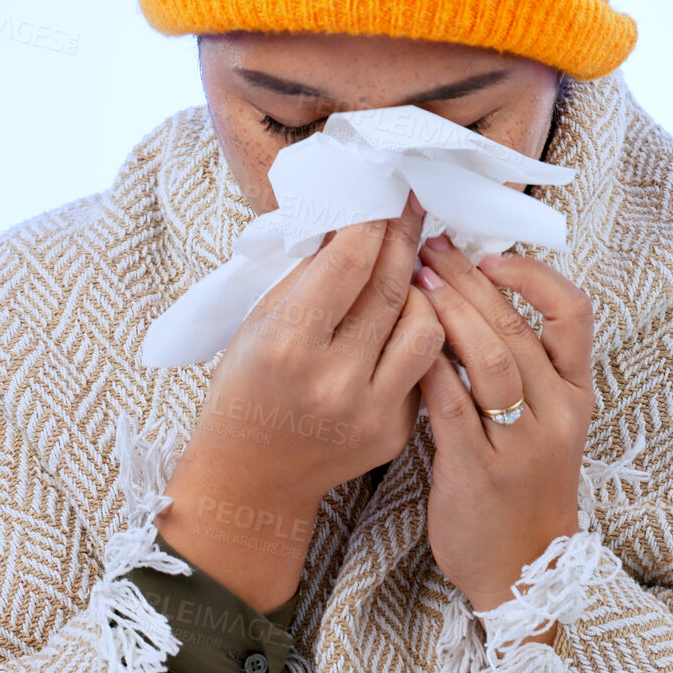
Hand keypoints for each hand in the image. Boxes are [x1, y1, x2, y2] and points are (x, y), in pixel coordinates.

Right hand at [157, 192, 446, 610]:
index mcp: (287, 344)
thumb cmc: (246, 388)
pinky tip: (404, 319)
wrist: (251, 476)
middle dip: (405, 239)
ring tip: (407, 270)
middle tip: (412, 208)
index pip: (349, 263)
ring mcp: (371, 410)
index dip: (373, 222)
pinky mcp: (396, 432)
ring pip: (426, 325)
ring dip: (421, 290)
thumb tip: (354, 222)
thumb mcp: (259, 323)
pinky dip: (416, 336)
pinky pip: (423, 366)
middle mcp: (333, 379)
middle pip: (391, 287)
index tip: (385, 196)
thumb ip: (309, 275)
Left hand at [411, 235, 596, 622]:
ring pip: (491, 360)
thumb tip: (472, 294)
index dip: (534, 275)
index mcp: (575, 394)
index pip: (575, 314)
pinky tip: (405, 341)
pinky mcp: (481, 469)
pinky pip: (453, 404)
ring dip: (450, 313)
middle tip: (431, 248)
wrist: (522, 568)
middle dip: (469, 281)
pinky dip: (429, 365)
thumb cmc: (522, 484)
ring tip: (416, 281)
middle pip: (518, 328)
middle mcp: (557, 413)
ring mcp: (522, 443)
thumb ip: (520, 366)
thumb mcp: (543, 422)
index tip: (491, 254)